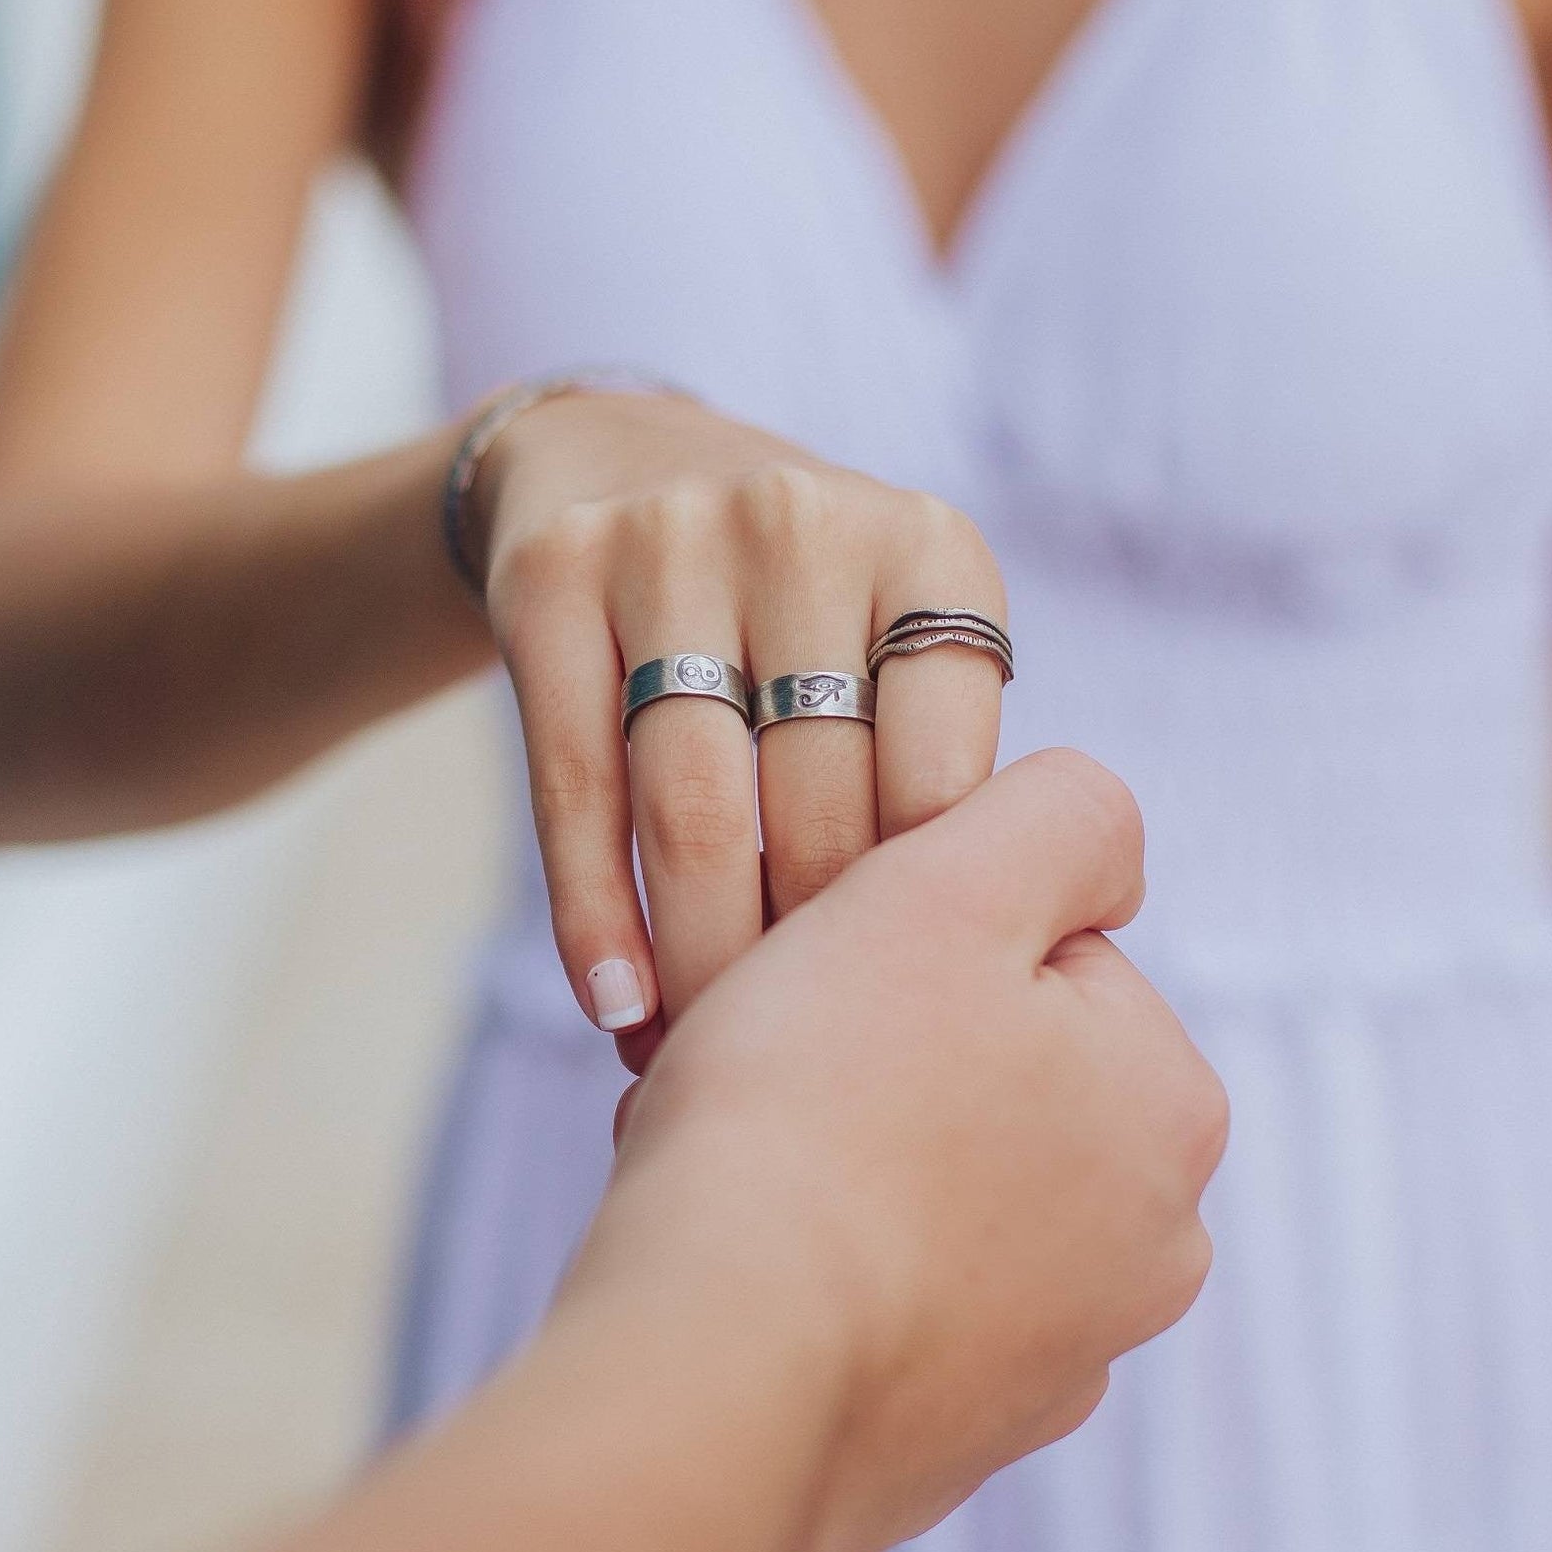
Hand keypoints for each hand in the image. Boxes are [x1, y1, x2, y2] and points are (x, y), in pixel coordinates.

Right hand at [472, 388, 1007, 1067]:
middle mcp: (807, 526)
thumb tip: (999, 981)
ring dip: (701, 963)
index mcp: (933, 554)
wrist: (621, 460)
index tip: (910, 1040)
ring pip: (694, 806)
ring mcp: (670, 540)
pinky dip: (598, 913)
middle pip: (818, 802)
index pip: (942, 775)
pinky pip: (576, 782)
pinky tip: (616, 1009)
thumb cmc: (803, 611)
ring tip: (703, 1067)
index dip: (922, 926)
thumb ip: (946, 774)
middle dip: (813, 968)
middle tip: (808, 1091)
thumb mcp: (903, 640)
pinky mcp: (552, 576)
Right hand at [565, 749, 1229, 1551]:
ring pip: (933, 1186)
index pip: (1041, 957)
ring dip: (850, 1155)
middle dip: (886, 1055)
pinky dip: (831, 1267)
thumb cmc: (816, 1106)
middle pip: (991, 1076)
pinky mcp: (962, 1438)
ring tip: (752, 1163)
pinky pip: (889, 1298)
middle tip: (780, 1068)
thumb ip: (1064, 816)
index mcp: (1172, 1106)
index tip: (836, 981)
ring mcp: (1060, 1358)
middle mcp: (1151, 1245)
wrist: (710, 1370)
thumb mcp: (949, 888)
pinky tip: (759, 1263)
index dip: (921, 943)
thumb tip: (1102, 853)